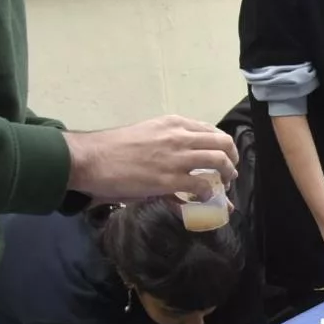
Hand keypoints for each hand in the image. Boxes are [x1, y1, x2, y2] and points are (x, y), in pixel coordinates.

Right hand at [64, 116, 236, 201]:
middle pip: (223, 143)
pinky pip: (202, 186)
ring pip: (219, 162)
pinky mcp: (170, 179)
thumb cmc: (114, 148)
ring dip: (227, 176)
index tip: (222, 157)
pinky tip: (205, 200)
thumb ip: (169, 146)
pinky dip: (209, 195)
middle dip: (232, 159)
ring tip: (223, 187)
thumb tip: (182, 164)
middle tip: (229, 173)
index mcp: (174, 123)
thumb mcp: (147, 137)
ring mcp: (177, 157)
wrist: (91, 158)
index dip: (222, 146)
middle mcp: (180, 136)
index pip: (211, 130)